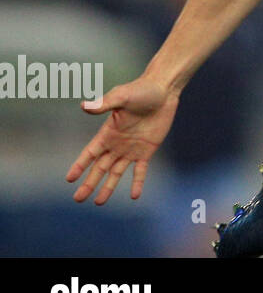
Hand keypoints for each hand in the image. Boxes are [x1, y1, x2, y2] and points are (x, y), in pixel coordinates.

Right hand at [66, 75, 178, 203]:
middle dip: (89, 183)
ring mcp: (131, 149)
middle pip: (99, 168)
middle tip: (78, 199)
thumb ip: (104, 104)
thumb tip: (84, 106)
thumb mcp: (121, 96)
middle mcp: (117, 144)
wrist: (163, 90)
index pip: (89, 153)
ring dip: (108, 187)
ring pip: (116, 173)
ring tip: (99, 202)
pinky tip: (134, 196)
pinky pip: (140, 170)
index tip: (69, 179)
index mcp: (107, 133)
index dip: (79, 166)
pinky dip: (137, 183)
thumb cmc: (141, 90)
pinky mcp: (147, 150)